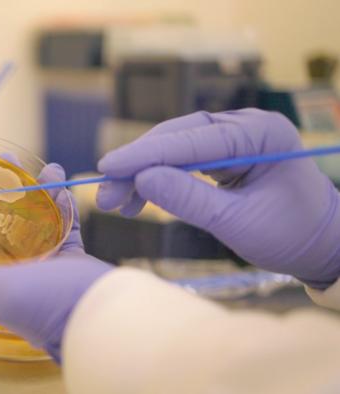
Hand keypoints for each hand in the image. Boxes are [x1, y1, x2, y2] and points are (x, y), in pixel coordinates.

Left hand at [0, 163, 112, 361]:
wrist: (110, 322)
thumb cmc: (48, 307)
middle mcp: (18, 274)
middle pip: (6, 224)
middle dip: (5, 191)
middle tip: (4, 160)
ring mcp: (48, 268)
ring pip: (37, 221)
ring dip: (38, 193)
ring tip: (44, 168)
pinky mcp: (75, 261)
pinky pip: (66, 227)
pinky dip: (64, 206)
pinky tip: (63, 185)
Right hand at [97, 108, 339, 288]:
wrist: (321, 245)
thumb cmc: (289, 236)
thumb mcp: (237, 223)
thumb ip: (189, 200)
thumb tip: (142, 180)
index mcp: (260, 134)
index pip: (192, 139)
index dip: (145, 154)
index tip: (108, 166)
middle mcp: (244, 126)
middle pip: (177, 138)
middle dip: (138, 166)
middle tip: (105, 194)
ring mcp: (233, 138)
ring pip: (174, 149)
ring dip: (142, 174)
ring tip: (116, 203)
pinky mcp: (223, 154)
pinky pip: (182, 161)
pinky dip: (158, 180)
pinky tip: (137, 200)